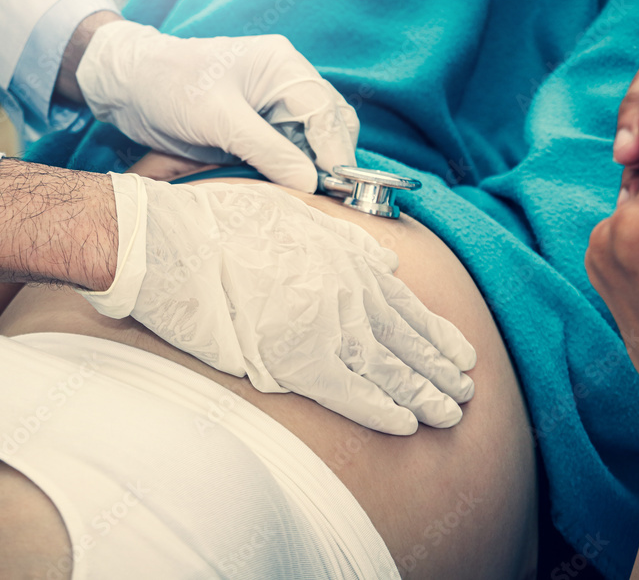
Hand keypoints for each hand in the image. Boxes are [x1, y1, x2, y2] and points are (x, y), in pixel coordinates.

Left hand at [75, 21, 357, 192]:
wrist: (130, 85)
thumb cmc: (170, 86)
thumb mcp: (220, 120)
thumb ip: (269, 151)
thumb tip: (310, 183)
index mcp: (283, 66)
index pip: (326, 110)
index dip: (335, 151)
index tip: (337, 187)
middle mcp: (286, 81)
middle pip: (329, 125)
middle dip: (330, 160)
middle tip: (327, 199)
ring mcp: (273, 104)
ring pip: (312, 141)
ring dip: (312, 168)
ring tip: (309, 199)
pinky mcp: (259, 125)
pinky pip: (289, 150)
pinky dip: (292, 170)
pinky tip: (288, 190)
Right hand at [81, 173, 476, 434]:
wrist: (172, 241)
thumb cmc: (223, 224)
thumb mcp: (294, 214)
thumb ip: (346, 239)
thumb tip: (387, 261)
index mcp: (348, 260)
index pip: (406, 306)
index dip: (437, 335)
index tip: (461, 354)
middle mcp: (349, 294)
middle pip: (406, 342)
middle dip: (440, 371)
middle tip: (466, 394)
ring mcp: (327, 327)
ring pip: (390, 370)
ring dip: (424, 395)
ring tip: (450, 415)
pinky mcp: (298, 359)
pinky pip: (353, 393)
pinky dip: (383, 410)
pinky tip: (405, 424)